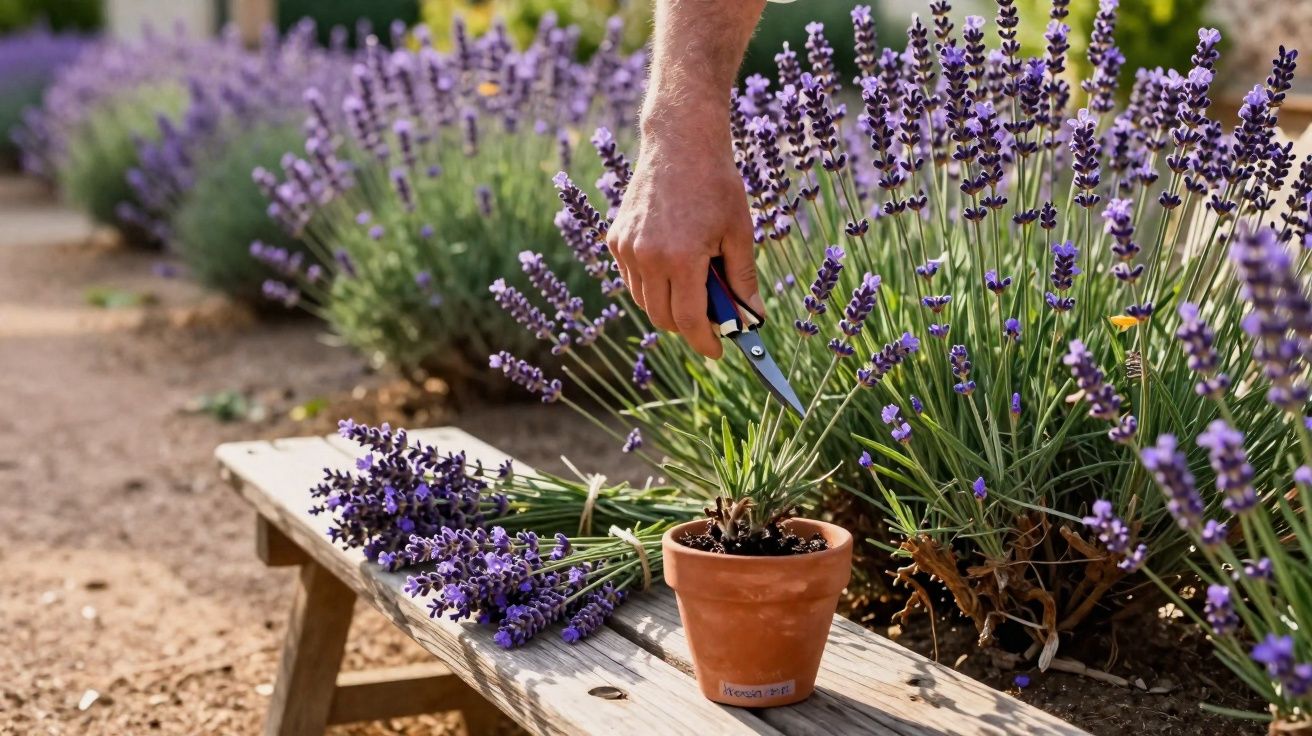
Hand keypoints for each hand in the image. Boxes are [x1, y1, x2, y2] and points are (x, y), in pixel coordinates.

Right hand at [607, 124, 761, 359]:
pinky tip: (673, 263)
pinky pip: (633, 279)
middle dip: (688, 327)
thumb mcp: (738, 232)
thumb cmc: (716, 184)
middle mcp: (647, 257)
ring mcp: (627, 248)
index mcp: (682, 258)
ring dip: (669, 305)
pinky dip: (652, 284)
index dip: (705, 342)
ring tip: (695, 283)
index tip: (718, 351)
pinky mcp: (616, 239)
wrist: (680, 142)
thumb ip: (742, 280)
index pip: (690, 321)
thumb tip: (750, 318)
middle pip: (663, 318)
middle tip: (712, 318)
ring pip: (644, 301)